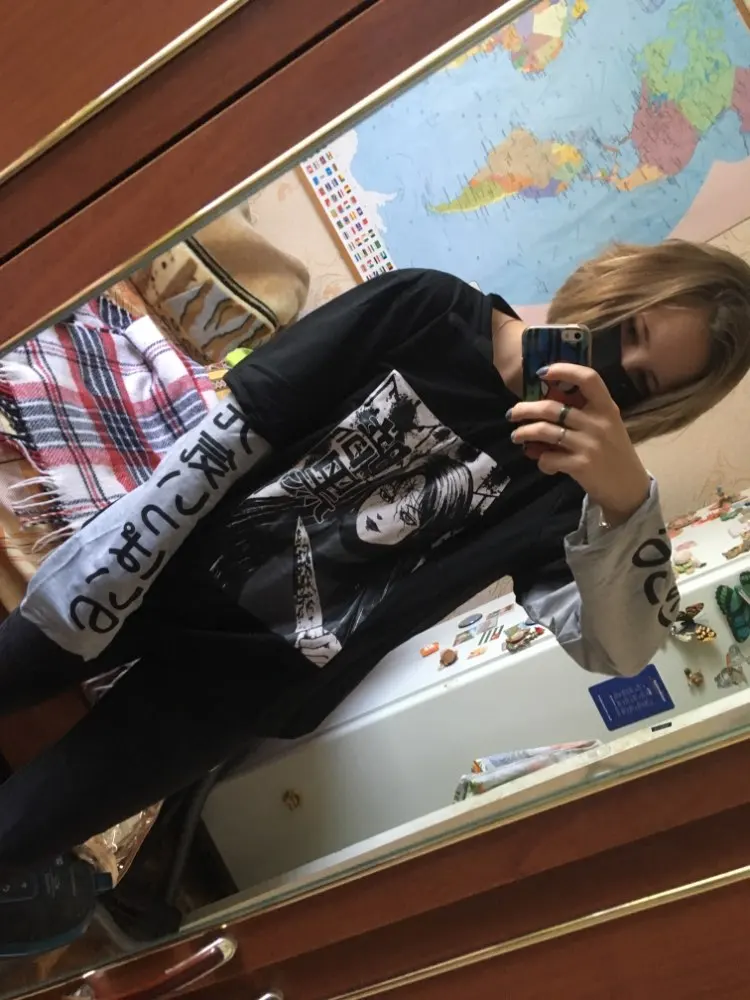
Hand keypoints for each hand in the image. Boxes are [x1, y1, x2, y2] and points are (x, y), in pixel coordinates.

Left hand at [507, 363, 649, 524]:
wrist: (628, 487)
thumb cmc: (613, 452)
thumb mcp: (607, 425)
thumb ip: (583, 413)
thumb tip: (543, 404)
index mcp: (606, 408)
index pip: (588, 378)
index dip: (564, 370)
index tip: (541, 372)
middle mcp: (598, 422)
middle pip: (552, 407)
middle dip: (525, 409)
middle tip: (512, 413)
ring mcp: (589, 444)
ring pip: (544, 431)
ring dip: (524, 433)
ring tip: (516, 436)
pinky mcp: (581, 465)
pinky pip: (548, 458)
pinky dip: (541, 461)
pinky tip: (544, 463)